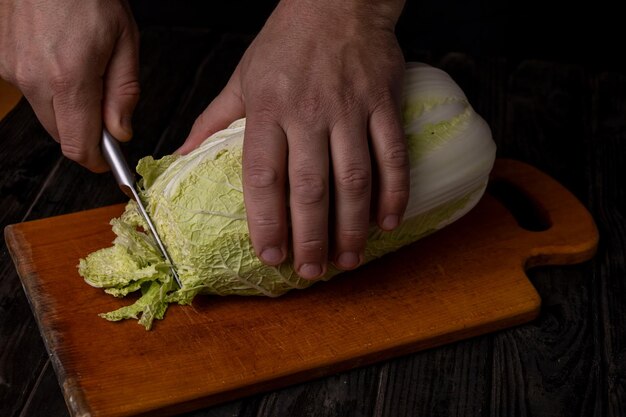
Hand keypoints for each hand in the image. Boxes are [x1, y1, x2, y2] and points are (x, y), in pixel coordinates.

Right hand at [0, 0, 139, 171]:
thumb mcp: (124, 41)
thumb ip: (123, 92)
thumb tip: (120, 131)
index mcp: (68, 79)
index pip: (78, 145)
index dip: (96, 160)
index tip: (108, 161)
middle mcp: (32, 78)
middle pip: (61, 133)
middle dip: (85, 131)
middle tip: (105, 106)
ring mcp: (11, 69)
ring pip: (45, 113)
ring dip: (67, 107)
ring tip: (83, 70)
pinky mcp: (1, 59)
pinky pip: (30, 90)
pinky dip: (48, 86)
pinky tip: (60, 58)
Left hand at [178, 0, 408, 278]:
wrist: (339, 1)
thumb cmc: (286, 41)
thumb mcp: (242, 77)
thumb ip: (214, 120)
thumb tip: (181, 157)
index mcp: (268, 109)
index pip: (263, 175)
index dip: (266, 221)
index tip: (269, 255)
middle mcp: (309, 113)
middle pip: (310, 188)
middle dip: (310, 237)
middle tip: (310, 272)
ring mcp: (351, 109)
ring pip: (354, 179)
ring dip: (353, 226)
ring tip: (348, 260)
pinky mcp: (385, 104)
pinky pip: (393, 155)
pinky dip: (394, 192)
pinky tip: (389, 223)